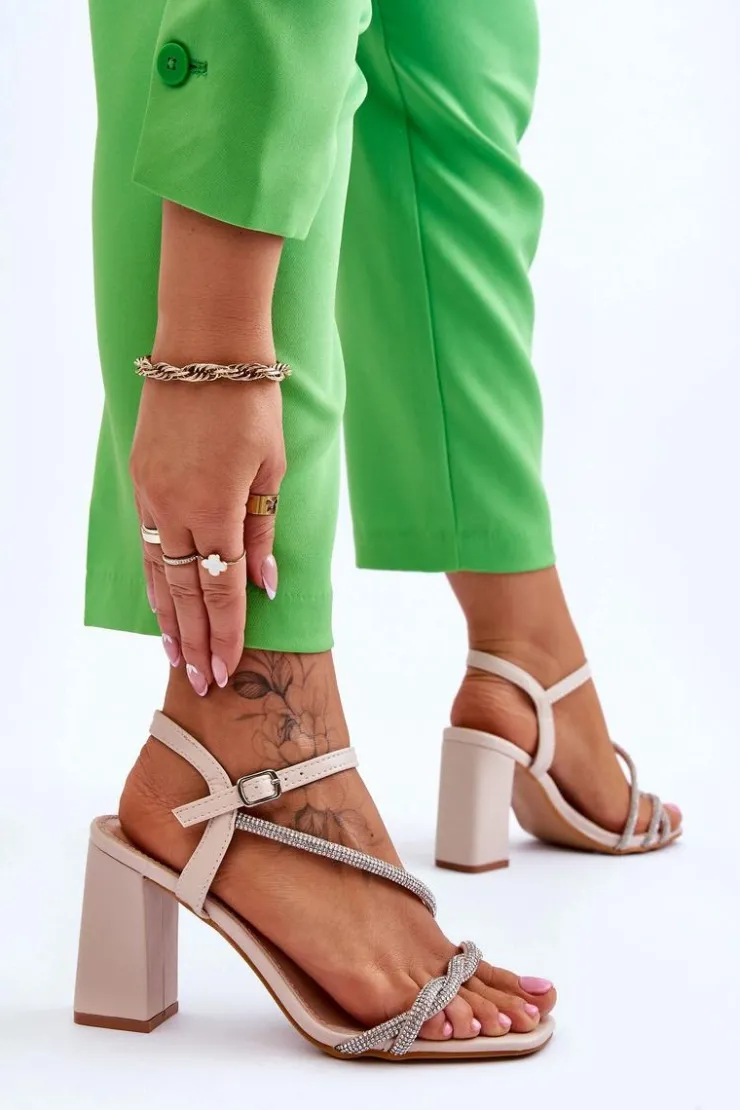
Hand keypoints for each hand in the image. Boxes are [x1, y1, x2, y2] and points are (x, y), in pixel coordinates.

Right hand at [131, 375, 285, 694]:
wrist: (204, 347)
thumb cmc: (251, 403)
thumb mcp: (271, 467)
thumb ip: (262, 528)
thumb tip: (262, 581)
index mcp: (216, 509)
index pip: (221, 589)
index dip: (225, 634)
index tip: (226, 670)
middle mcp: (176, 509)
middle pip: (186, 591)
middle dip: (195, 639)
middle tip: (200, 682)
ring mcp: (153, 495)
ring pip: (160, 572)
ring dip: (169, 617)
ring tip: (174, 654)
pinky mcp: (142, 480)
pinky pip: (149, 542)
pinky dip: (156, 578)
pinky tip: (161, 600)